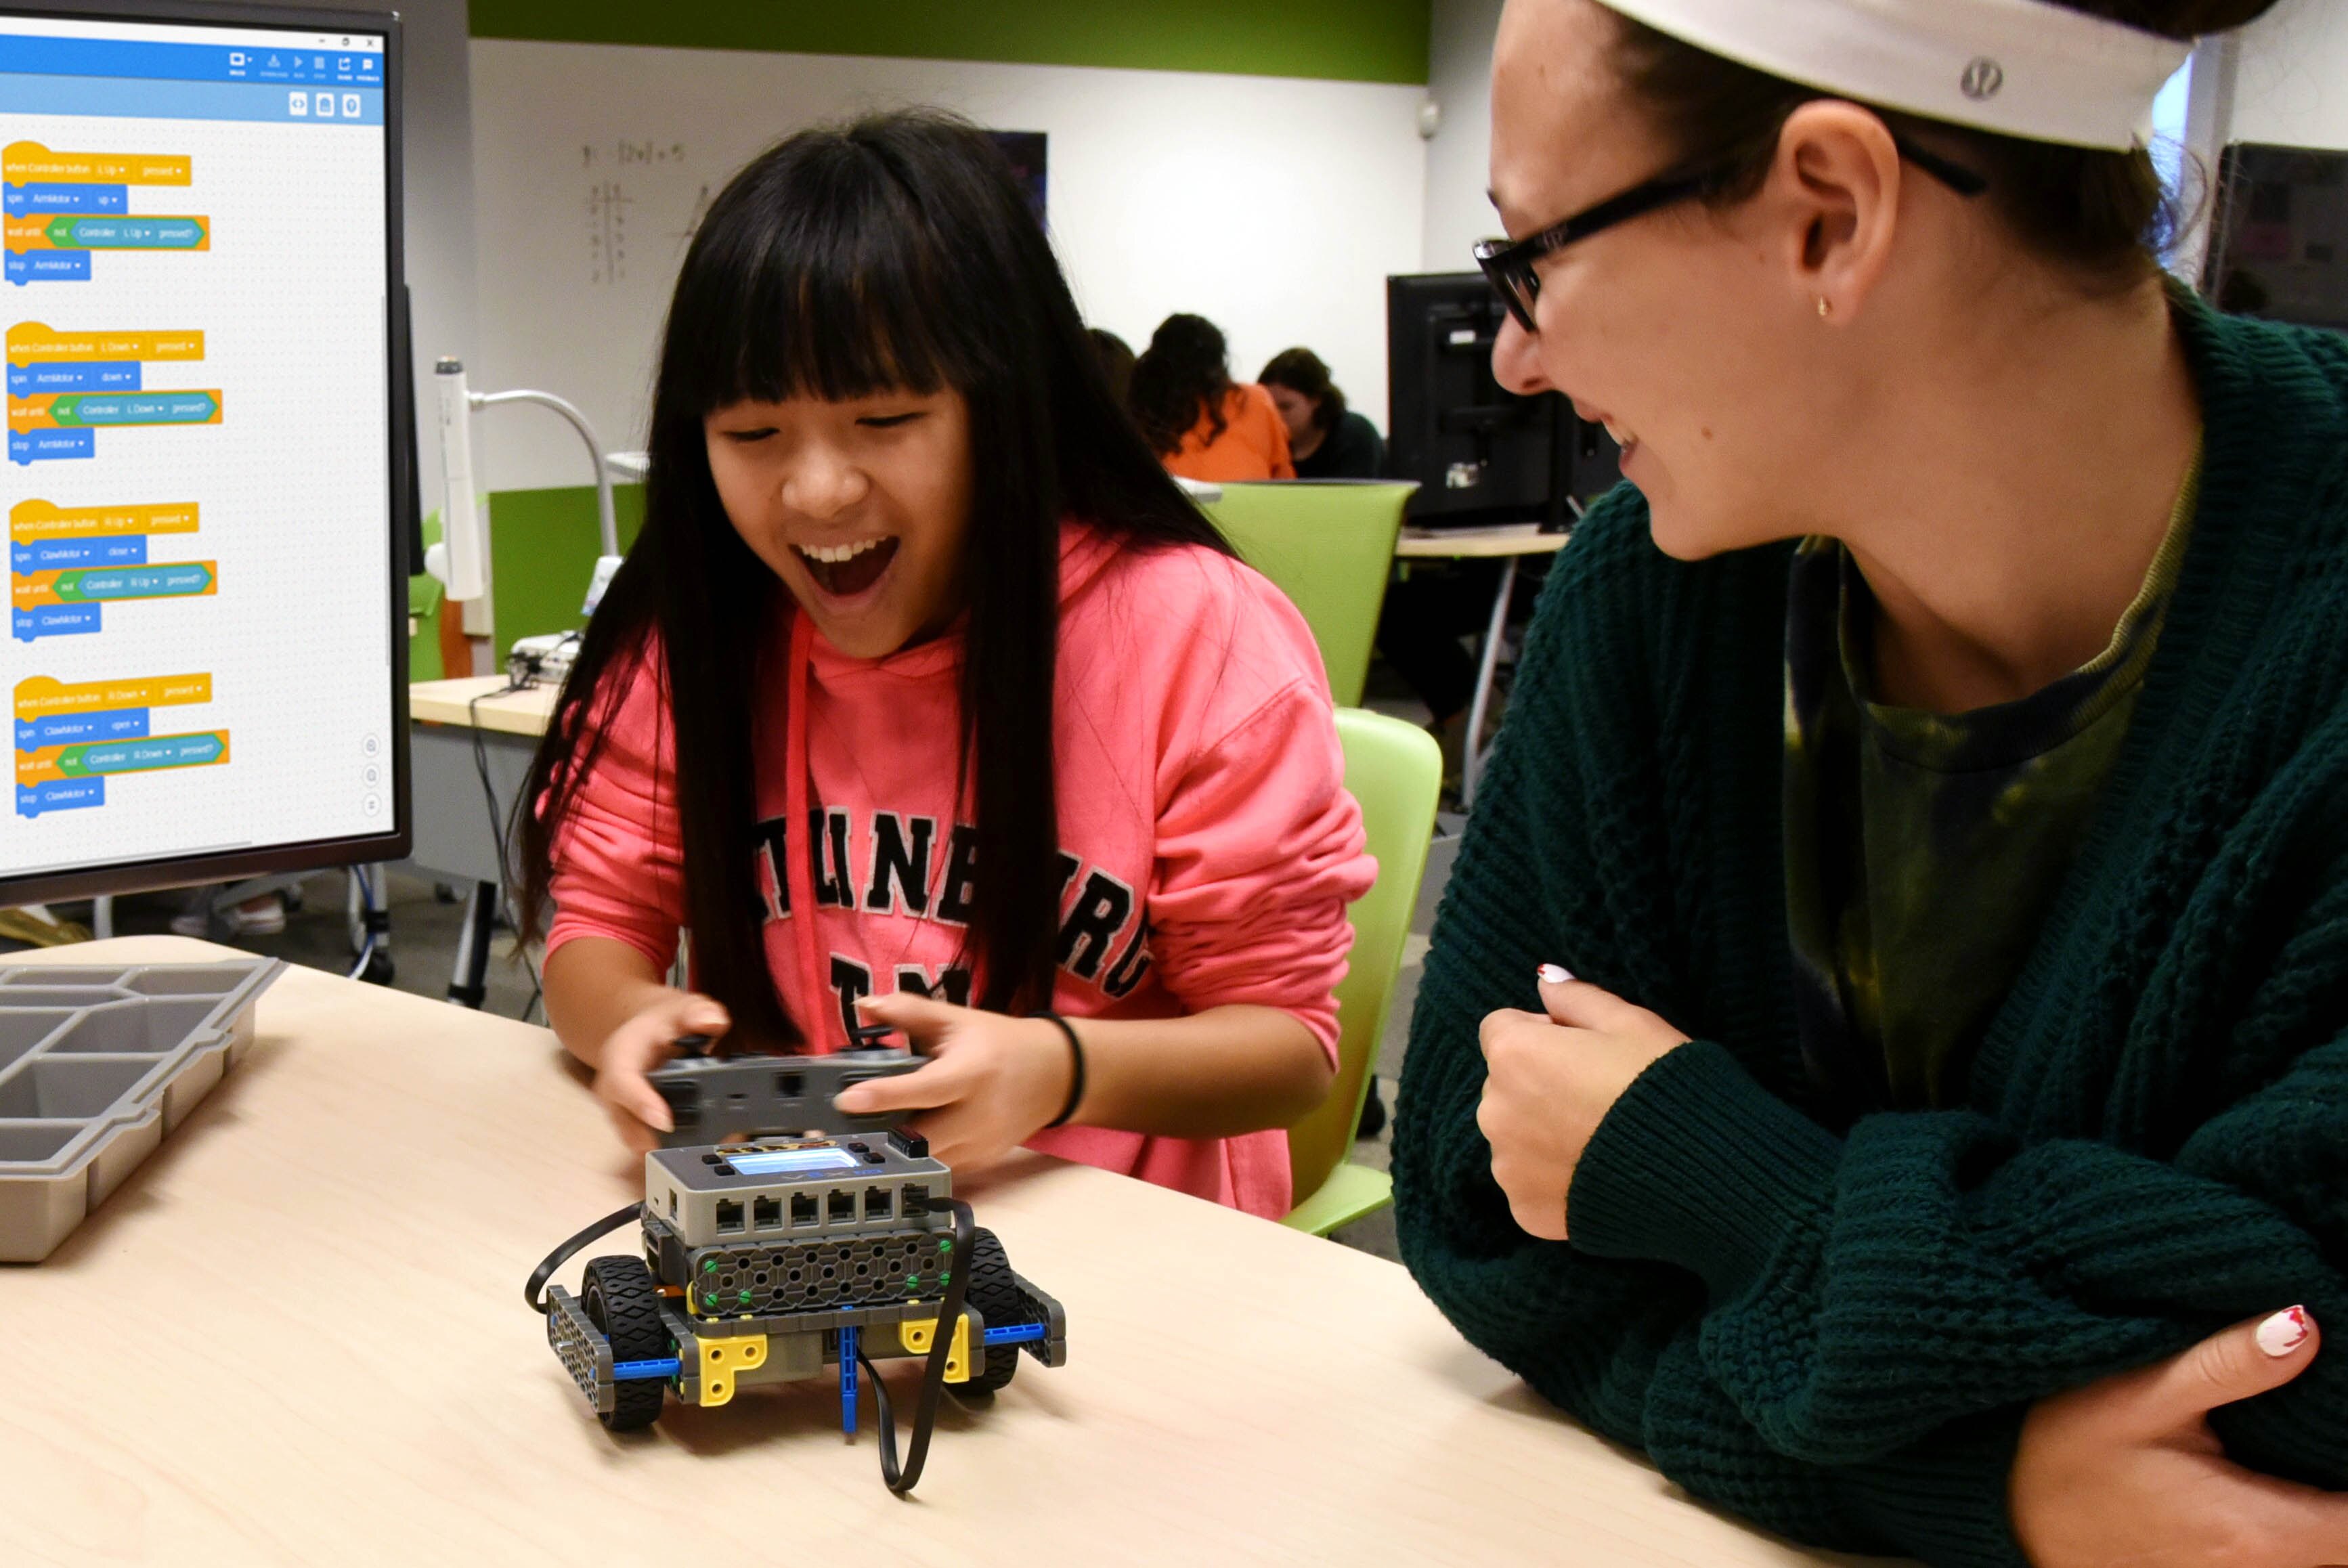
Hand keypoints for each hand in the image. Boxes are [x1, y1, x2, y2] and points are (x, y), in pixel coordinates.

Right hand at [591, 990, 728, 1154]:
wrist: (647, 1032)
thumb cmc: (662, 1023)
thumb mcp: (682, 1008)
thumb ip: (697, 1013)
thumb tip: (711, 1021)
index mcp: (619, 1055)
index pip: (622, 1081)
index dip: (640, 1103)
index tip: (665, 1121)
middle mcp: (612, 1087)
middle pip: (625, 1121)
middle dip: (656, 1137)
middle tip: (694, 1147)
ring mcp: (619, 1110)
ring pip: (634, 1138)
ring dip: (662, 1148)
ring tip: (701, 1149)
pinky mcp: (630, 1125)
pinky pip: (643, 1143)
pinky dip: (665, 1149)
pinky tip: (693, 1148)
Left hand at [833, 992, 1075, 1170]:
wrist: (1053, 1074)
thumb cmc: (999, 1043)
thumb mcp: (957, 1020)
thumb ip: (909, 1011)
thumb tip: (864, 1005)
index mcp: (971, 1073)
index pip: (925, 1089)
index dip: (885, 1095)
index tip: (847, 1099)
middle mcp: (978, 1114)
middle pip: (922, 1140)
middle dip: (882, 1139)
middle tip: (843, 1132)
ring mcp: (981, 1144)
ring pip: (927, 1161)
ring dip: (896, 1152)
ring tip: (866, 1138)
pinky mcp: (982, 1161)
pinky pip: (940, 1166)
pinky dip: (918, 1158)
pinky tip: (903, 1144)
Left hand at [1477, 965, 1689, 1240]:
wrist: (1700, 1174)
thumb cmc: (1665, 1086)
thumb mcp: (1630, 1023)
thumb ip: (1575, 997)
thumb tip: (1542, 980)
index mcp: (1514, 1054)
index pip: (1502, 1029)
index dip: (1544, 1035)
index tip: (1585, 1052)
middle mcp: (1495, 1110)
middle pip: (1504, 1085)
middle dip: (1538, 1085)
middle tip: (1597, 1099)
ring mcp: (1507, 1166)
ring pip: (1515, 1136)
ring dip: (1542, 1134)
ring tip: (1601, 1140)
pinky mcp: (1524, 1210)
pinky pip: (1529, 1183)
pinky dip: (1554, 1180)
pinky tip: (1597, 1175)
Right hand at [2013, 1307, 2347, 1567]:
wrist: (2002, 1505)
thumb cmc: (2065, 1450)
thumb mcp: (2140, 1393)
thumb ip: (2227, 1364)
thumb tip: (2305, 1324)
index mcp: (2259, 1527)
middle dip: (2347, 1493)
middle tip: (2331, 1423)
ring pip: (2325, 1558)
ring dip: (2330, 1518)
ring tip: (2312, 1458)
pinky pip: (2292, 1564)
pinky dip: (2306, 1535)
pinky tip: (2285, 1486)